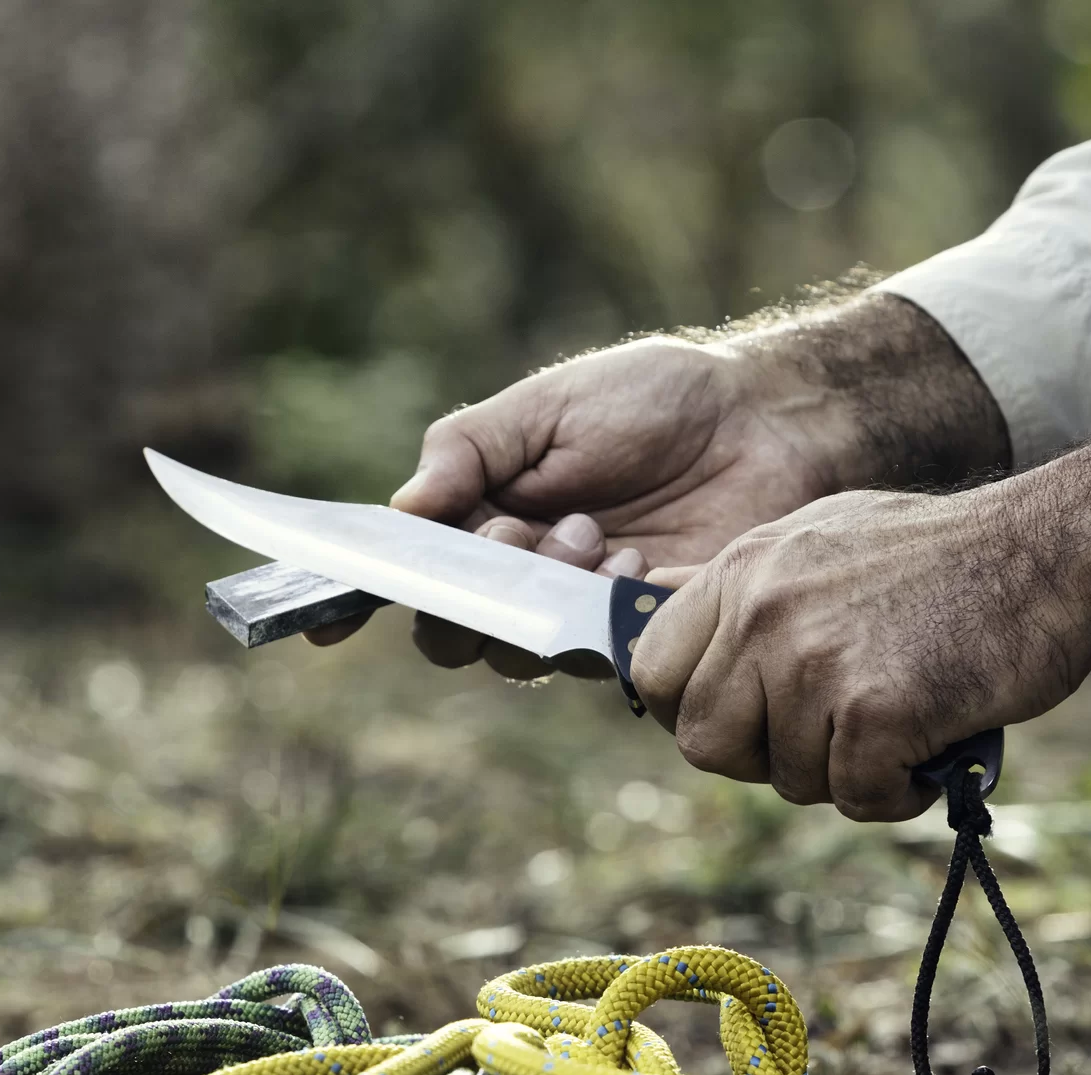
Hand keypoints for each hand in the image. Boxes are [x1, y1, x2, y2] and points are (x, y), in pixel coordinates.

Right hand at [305, 295, 1009, 678]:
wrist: (769, 420)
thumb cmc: (655, 403)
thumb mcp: (544, 406)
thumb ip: (466, 451)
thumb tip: (402, 511)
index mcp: (484, 523)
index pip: (408, 578)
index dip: (356, 602)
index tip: (322, 623)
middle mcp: (524, 582)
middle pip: (453, 634)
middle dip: (470, 587)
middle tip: (515, 532)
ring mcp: (583, 617)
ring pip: (519, 651)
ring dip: (540, 589)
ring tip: (590, 531)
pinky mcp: (647, 640)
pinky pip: (598, 654)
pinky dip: (606, 604)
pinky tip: (639, 557)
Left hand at [630, 419, 1090, 820]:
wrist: (1054, 551)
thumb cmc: (943, 554)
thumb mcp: (817, 538)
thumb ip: (739, 586)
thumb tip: (647, 605)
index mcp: (741, 569)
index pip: (652, 671)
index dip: (691, 712)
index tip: (746, 720)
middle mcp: (764, 611)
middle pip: (704, 744)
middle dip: (764, 759)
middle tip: (831, 736)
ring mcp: (815, 661)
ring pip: (787, 779)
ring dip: (847, 773)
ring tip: (903, 721)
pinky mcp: (877, 709)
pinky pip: (858, 797)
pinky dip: (900, 792)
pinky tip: (933, 746)